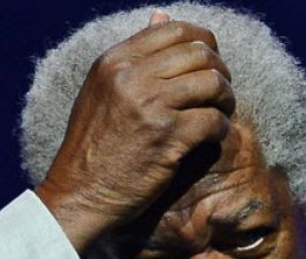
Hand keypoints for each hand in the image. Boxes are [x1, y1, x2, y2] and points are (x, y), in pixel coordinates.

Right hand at [35, 10, 234, 253]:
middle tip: (220, 92)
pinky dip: (221, 128)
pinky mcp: (167, 138)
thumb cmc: (93, 146)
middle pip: (199, 53)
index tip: (209, 63)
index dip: (203, 43)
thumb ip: (134, 55)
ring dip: (225, 98)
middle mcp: (131, 77)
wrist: (80, 193)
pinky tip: (213, 136)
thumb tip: (162, 14)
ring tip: (220, 112)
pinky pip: (213, 120)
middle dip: (219, 72)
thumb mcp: (103, 90)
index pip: (173, 30)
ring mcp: (150, 106)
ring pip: (212, 83)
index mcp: (114, 61)